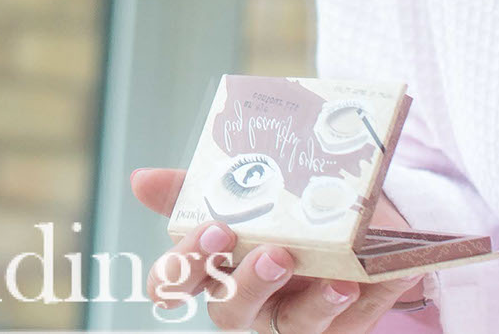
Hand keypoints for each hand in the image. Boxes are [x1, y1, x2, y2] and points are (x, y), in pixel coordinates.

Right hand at [128, 169, 433, 331]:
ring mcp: (294, 317)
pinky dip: (354, 304)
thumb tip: (140, 180)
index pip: (176, 282)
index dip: (184, 269)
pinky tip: (358, 282)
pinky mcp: (340, 325)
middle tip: (272, 252)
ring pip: (290, 327)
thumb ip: (194, 188)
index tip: (212, 233)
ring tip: (329, 278)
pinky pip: (346, 326)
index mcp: (214, 268)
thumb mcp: (242, 190)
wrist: (353, 214)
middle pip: (229, 312)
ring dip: (309, 305)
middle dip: (248, 284)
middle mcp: (248, 299)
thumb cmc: (282, 206)